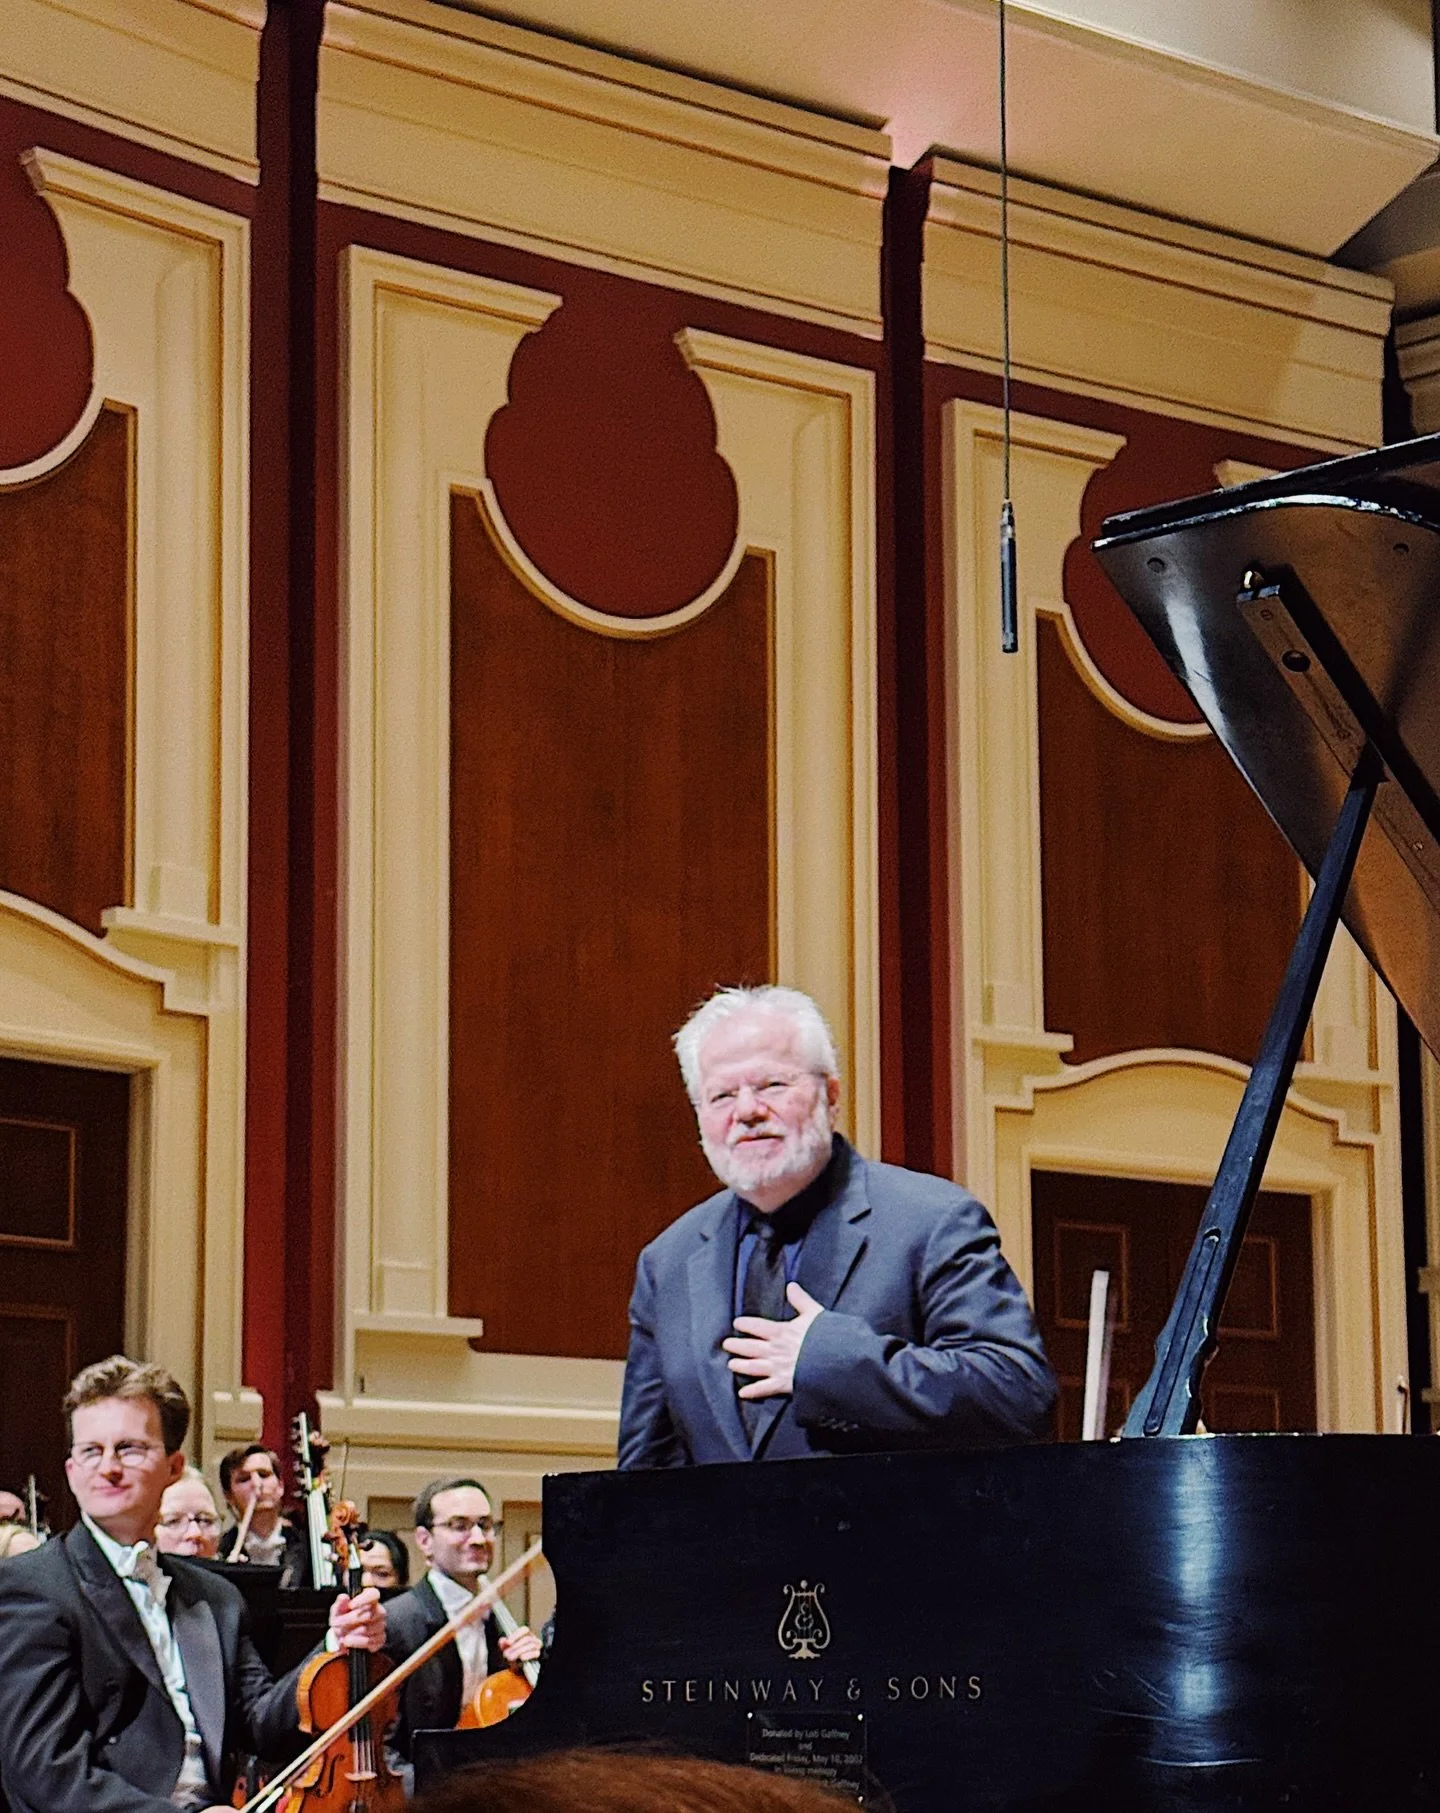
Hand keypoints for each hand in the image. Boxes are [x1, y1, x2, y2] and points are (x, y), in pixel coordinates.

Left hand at [329, 1585, 385, 1651]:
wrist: (346, 1636)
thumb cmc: (343, 1619)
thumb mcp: (338, 1611)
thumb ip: (339, 1604)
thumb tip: (343, 1597)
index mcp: (370, 1599)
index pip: (373, 1594)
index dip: (363, 1599)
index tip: (350, 1606)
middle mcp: (379, 1611)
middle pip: (369, 1614)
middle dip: (349, 1620)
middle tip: (336, 1624)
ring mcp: (381, 1626)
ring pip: (368, 1629)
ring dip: (351, 1634)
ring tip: (341, 1636)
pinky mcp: (380, 1639)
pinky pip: (369, 1642)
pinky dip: (356, 1643)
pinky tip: (349, 1643)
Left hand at [499, 1625, 542, 1669]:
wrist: (521, 1670)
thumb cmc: (515, 1657)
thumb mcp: (508, 1650)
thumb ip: (503, 1644)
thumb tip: (502, 1640)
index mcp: (527, 1634)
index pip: (525, 1630)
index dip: (516, 1635)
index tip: (508, 1642)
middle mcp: (534, 1639)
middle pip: (527, 1639)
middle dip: (515, 1646)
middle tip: (506, 1654)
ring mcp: (538, 1646)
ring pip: (531, 1645)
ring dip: (519, 1651)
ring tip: (511, 1657)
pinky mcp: (539, 1655)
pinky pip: (535, 1653)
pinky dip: (528, 1655)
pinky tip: (521, 1658)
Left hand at [723, 1282, 823, 1399]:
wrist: (834, 1360)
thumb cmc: (826, 1336)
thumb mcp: (814, 1313)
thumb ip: (801, 1300)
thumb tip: (791, 1286)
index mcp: (781, 1332)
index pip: (758, 1326)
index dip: (746, 1324)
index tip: (737, 1323)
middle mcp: (775, 1350)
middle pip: (751, 1347)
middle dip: (738, 1346)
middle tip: (727, 1344)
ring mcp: (777, 1367)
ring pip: (753, 1366)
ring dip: (741, 1365)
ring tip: (731, 1364)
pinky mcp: (783, 1383)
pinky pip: (764, 1388)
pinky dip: (753, 1391)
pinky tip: (742, 1393)